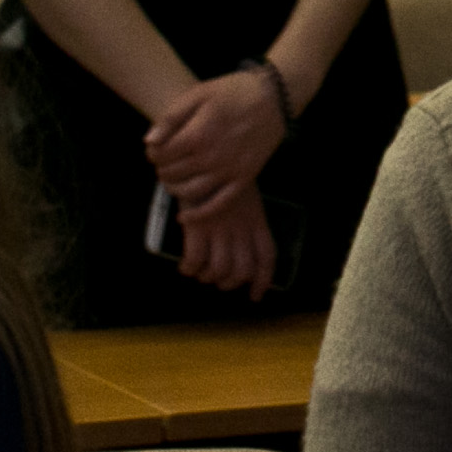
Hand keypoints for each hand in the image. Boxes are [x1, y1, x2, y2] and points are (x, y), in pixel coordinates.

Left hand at [142, 66, 286, 209]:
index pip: (161, 155)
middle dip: (163, 169)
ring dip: (174, 189)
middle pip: (172, 174)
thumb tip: (149, 142)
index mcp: (198, 135)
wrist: (274, 97)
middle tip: (165, 162)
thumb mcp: (200, 93)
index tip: (156, 149)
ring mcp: (228, 171)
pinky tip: (184, 216)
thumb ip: (171, 117)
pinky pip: (217, 204)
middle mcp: (211, 157)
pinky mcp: (243, 179)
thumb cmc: (234, 92)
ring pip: (189, 192)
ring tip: (173, 179)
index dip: (153, 153)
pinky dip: (198, 215)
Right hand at [168, 177, 279, 298]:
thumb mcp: (244, 196)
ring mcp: (219, 227)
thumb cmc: (222, 176)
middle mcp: (240, 227)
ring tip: (200, 271)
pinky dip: (189, 268)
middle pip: (241, 270)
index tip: (255, 296)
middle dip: (228, 283)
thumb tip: (240, 249)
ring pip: (218, 270)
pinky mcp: (198, 226)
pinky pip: (195, 260)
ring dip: (207, 277)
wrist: (204, 155)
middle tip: (217, 280)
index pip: (266, 257)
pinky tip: (185, 266)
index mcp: (256, 220)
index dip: (262, 281)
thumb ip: (246, 221)